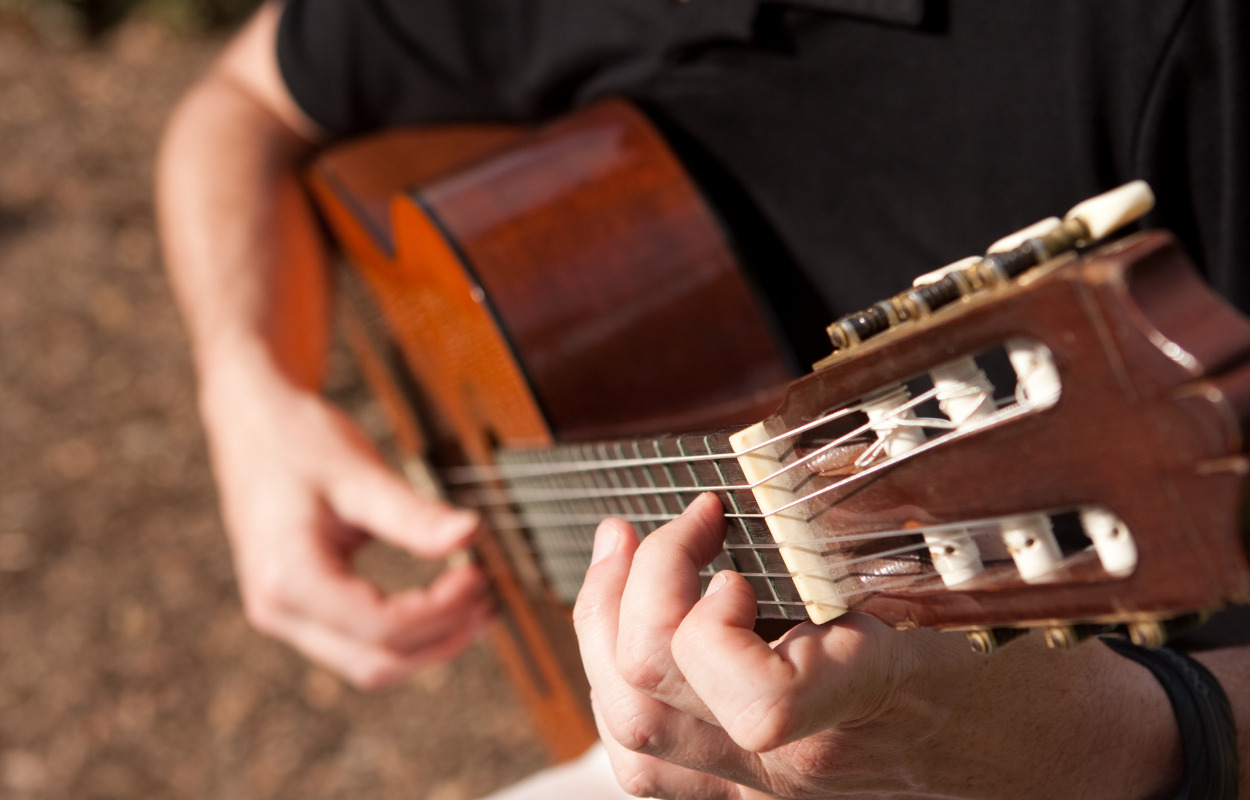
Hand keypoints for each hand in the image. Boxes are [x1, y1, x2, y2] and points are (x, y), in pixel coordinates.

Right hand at [204, 365, 492, 688]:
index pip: (381, 625)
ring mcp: (283, 616)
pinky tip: (440, 605)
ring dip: (426, 646)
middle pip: (376, 663)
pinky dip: (404, 636)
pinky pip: (357, 645)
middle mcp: (277, 610)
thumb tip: (471, 534)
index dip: (441, 610)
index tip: (478, 575)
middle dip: (441, 640)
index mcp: (287, 577)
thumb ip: (413, 514)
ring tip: (474, 607)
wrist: (251, 424)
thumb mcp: (359, 473)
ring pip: (368, 665)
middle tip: (486, 599)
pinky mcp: (297, 610)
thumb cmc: (298, 441)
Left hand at [574, 493, 1182, 798]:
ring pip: (630, 738)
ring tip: (620, 549)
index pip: (751, 701)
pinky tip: (626, 621)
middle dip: (630, 590)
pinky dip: (618, 683)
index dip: (713, 623)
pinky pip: (649, 760)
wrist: (1045, 758)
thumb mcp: (965, 587)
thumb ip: (872, 529)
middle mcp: (795, 770)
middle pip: (649, 705)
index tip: (731, 544)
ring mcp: (765, 793)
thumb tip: (795, 460)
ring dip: (603, 631)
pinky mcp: (749, 796)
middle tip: (668, 521)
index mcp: (862, 711)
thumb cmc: (1014, 665)